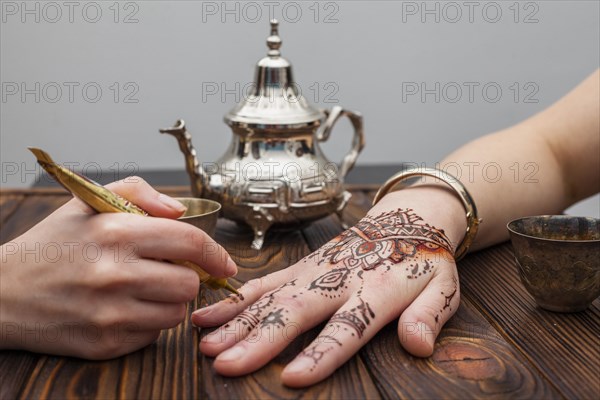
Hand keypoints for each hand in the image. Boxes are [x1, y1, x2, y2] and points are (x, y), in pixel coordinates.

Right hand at [0, 177, 236, 358]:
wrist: (1, 294)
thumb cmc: (51, 246)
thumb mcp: (87, 202)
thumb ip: (138, 193)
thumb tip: (179, 210)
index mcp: (115, 233)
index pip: (190, 241)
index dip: (216, 252)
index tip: (226, 263)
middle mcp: (115, 274)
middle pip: (190, 282)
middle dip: (186, 276)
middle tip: (166, 271)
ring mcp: (110, 313)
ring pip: (177, 313)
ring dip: (169, 301)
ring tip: (142, 289)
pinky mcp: (105, 343)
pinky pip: (153, 335)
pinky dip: (147, 322)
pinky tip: (123, 308)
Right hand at [192, 206, 459, 386]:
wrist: (404, 219)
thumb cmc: (422, 260)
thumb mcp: (443, 288)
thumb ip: (429, 315)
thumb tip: (419, 345)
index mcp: (375, 292)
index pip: (347, 328)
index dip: (321, 352)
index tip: (293, 377)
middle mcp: (337, 280)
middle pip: (295, 313)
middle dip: (260, 340)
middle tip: (227, 365)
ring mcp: (314, 271)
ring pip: (270, 297)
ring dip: (237, 321)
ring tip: (208, 345)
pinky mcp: (300, 266)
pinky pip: (263, 282)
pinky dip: (234, 299)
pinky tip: (208, 316)